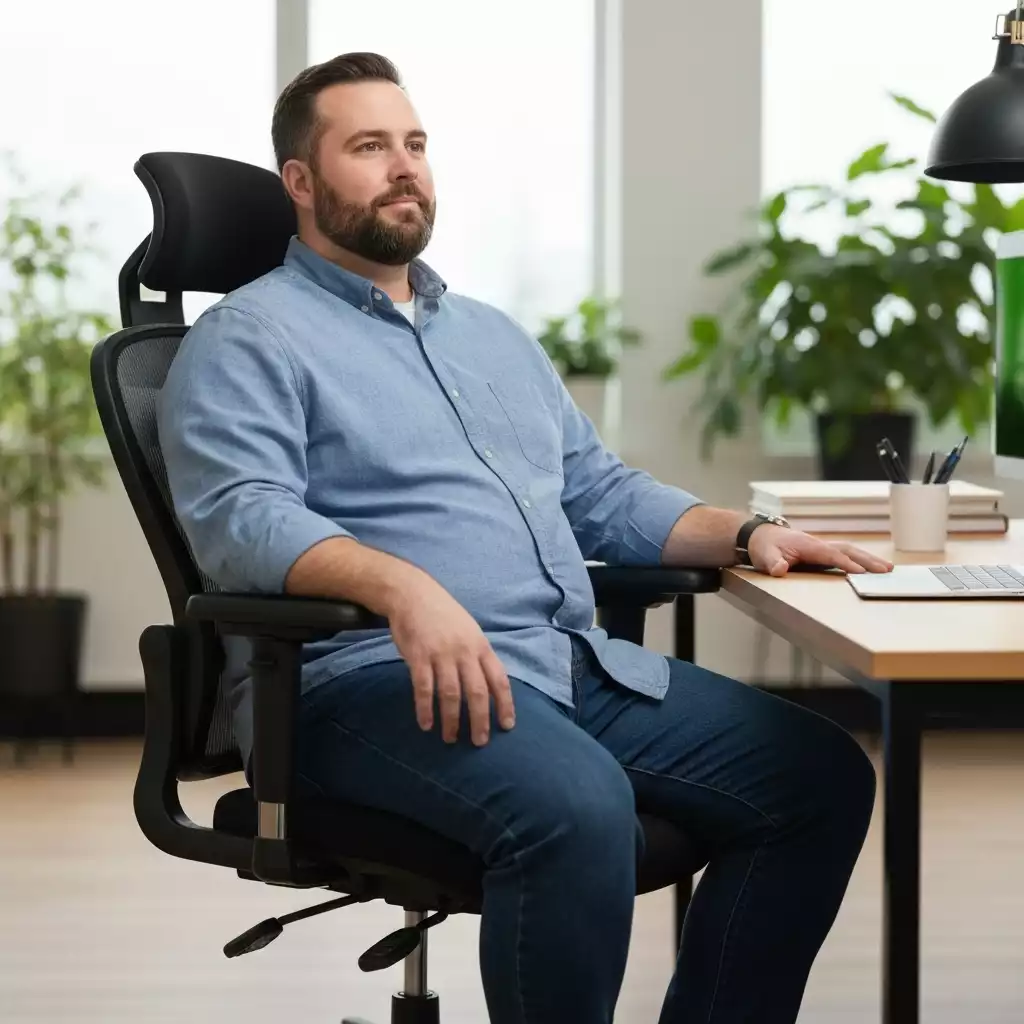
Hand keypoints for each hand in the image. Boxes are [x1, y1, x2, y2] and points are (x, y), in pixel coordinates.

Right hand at [385, 571, 515, 745]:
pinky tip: (426, 724)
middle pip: (477, 691)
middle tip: (479, 742)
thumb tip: (488, 685)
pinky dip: (425, 709)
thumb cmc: (442, 614)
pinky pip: (424, 689)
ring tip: (450, 738)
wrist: (413, 593)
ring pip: (451, 694)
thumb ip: (477, 656)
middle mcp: (464, 651)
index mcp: (480, 646)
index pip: (499, 679)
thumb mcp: (469, 630)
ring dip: (452, 720)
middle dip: (480, 720)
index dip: (505, 704)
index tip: (507, 726)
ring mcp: (441, 654)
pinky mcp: (419, 657)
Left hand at [747, 525, 893, 577]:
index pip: (830, 555)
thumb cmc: (764, 547)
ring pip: (849, 550)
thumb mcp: (764, 556)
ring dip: (868, 558)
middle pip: (847, 549)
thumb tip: (780, 569)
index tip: (861, 572)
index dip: (845, 563)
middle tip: (886, 570)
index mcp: (807, 545)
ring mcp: (821, 546)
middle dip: (867, 559)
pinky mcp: (822, 551)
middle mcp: (818, 543)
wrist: (761, 536)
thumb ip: (773, 563)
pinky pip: (845, 554)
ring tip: (888, 569)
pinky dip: (860, 559)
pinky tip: (872, 568)